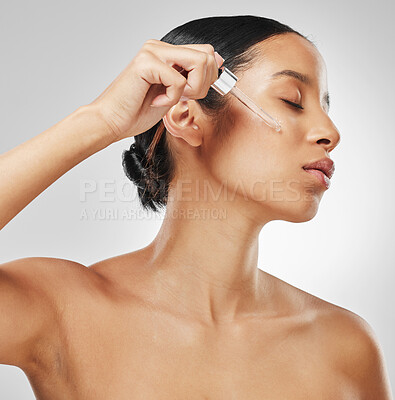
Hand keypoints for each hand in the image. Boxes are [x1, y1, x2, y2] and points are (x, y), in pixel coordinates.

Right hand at [89, 39, 223, 142]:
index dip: (209, 76)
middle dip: (202, 84)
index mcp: (167, 53)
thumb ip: (194, 77)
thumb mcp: (175, 94)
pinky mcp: (146, 63)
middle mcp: (160, 47)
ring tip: (169, 97)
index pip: (206, 52)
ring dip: (191, 88)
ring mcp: (152, 52)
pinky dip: (171, 98)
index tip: (193, 94)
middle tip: (182, 97)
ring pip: (199, 62)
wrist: (112, 122)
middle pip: (208, 54)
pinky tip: (155, 101)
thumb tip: (219, 62)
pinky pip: (179, 81)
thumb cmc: (138, 111)